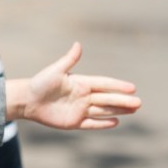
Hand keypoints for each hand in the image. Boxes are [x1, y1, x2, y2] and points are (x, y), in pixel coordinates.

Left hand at [6, 42, 141, 129]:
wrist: (27, 100)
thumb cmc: (41, 83)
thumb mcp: (56, 70)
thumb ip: (69, 59)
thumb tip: (78, 44)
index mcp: (82, 82)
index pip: (104, 84)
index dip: (118, 86)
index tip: (132, 87)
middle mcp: (84, 96)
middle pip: (108, 99)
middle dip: (123, 101)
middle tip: (139, 103)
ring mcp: (80, 110)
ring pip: (104, 111)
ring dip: (119, 110)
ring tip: (134, 110)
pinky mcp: (74, 122)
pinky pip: (92, 123)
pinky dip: (104, 124)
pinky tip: (117, 122)